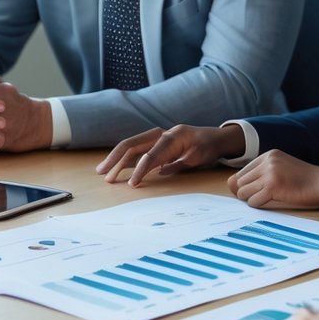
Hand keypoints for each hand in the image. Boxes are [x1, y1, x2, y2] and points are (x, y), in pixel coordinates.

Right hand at [97, 124, 245, 184]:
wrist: (214, 138)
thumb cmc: (207, 146)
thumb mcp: (198, 156)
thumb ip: (179, 163)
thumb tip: (161, 172)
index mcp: (171, 137)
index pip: (150, 154)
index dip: (140, 170)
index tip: (131, 184)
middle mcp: (159, 135)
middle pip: (132, 145)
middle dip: (116, 159)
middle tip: (104, 174)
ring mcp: (156, 139)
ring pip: (131, 148)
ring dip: (116, 160)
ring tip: (105, 174)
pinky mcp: (155, 145)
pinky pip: (136, 152)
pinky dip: (125, 161)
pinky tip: (116, 170)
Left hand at [228, 151, 318, 209]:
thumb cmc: (303, 181)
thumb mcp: (281, 170)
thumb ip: (259, 175)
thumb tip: (231, 185)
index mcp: (268, 155)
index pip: (242, 173)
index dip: (247, 186)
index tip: (259, 191)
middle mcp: (267, 161)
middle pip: (240, 182)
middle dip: (247, 193)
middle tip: (263, 197)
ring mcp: (270, 172)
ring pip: (243, 192)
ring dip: (252, 199)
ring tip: (268, 198)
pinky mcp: (273, 185)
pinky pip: (253, 201)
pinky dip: (259, 205)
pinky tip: (272, 201)